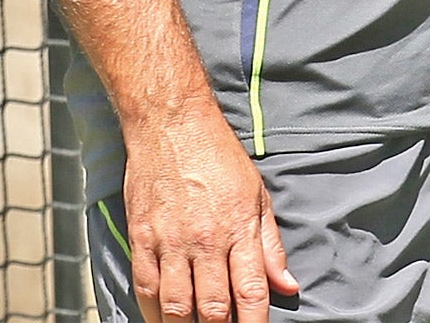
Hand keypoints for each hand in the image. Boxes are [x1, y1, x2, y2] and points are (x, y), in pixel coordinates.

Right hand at [123, 107, 297, 322]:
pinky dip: (153, 313)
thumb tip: (287, 285)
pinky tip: (162, 320)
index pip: (251, 292)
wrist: (173, 126)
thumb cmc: (218, 157)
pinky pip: (145, 288)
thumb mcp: (257, 195)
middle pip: (213, 307)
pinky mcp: (142, 238)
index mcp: (239, 230)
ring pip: (177, 306)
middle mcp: (206, 240)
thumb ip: (271, 245)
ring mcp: (171, 241)